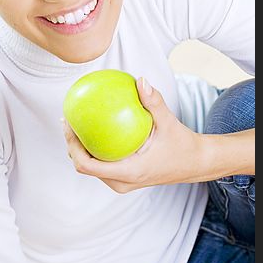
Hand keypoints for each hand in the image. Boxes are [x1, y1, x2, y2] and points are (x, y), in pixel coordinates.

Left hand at [61, 77, 204, 193]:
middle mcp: (121, 182)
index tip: (70, 124)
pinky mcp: (124, 178)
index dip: (72, 146)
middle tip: (68, 117)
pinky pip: (101, 164)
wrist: (195, 164)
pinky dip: (93, 148)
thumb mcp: (169, 122)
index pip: (87, 165)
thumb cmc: (182, 144)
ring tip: (74, 121)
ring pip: (90, 167)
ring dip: (79, 147)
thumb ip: (154, 102)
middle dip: (71, 144)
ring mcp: (122, 182)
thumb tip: (140, 80)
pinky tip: (92, 127)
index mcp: (128, 172)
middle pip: (83, 166)